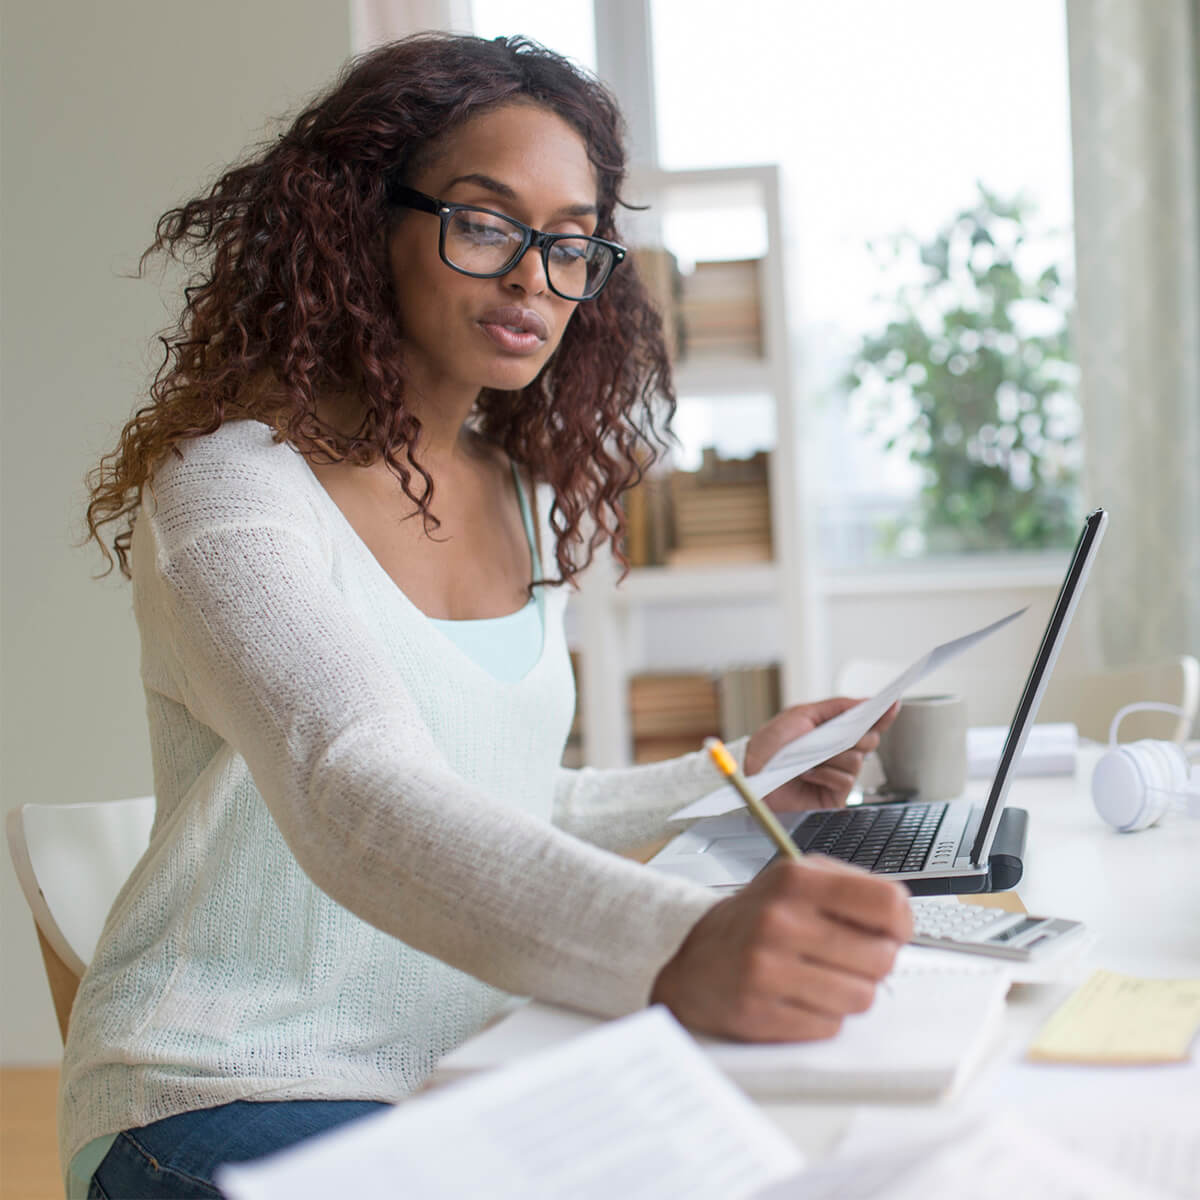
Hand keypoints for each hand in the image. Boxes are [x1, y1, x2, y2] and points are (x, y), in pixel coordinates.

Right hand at [650, 857, 911, 1040]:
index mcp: (796, 879)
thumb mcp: (795, 880)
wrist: (693, 960)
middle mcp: (780, 920)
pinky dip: (823, 1017)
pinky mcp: (761, 1012)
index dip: (902, 923)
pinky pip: (830, 1026)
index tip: (892, 931)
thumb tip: (902, 918)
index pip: (886, 902)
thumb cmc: (756, 920)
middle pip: (881, 957)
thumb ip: (849, 888)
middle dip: (874, 963)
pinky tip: (798, 998)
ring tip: (821, 978)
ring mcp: (768, 968)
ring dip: (850, 993)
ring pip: (861, 997)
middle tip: (850, 958)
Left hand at [744, 697, 898, 811]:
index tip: (894, 704)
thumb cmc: (771, 744)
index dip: (883, 715)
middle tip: (830, 737)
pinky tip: (807, 773)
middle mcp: (839, 753)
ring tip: (807, 758)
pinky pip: (845, 781)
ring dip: (830, 756)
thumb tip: (865, 702)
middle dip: (853, 735)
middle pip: (869, 741)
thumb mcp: (801, 714)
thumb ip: (836, 706)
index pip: (867, 724)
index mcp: (834, 732)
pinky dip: (825, 774)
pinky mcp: (834, 795)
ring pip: (857, 760)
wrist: (753, 771)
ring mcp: (838, 774)